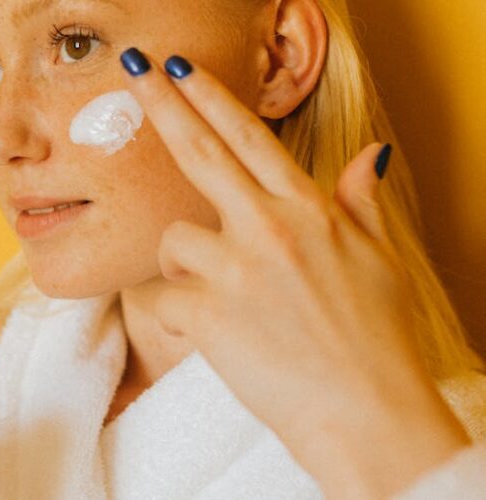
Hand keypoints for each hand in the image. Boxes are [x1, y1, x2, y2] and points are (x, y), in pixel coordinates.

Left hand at [119, 49, 471, 498]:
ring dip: (184, 261)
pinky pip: (165, 298)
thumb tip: (371, 155)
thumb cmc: (377, 340)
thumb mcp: (381, 261)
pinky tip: (213, 332)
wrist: (367, 414)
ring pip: (174, 238)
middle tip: (135, 71)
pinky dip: (179, 313)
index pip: (251, 138)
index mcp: (308, 210)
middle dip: (163, 105)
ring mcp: (236, 269)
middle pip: (200, 154)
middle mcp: (269, 227)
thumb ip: (363, 203)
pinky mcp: (207, 314)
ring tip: (219, 296)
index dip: (212, 98)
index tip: (183, 70)